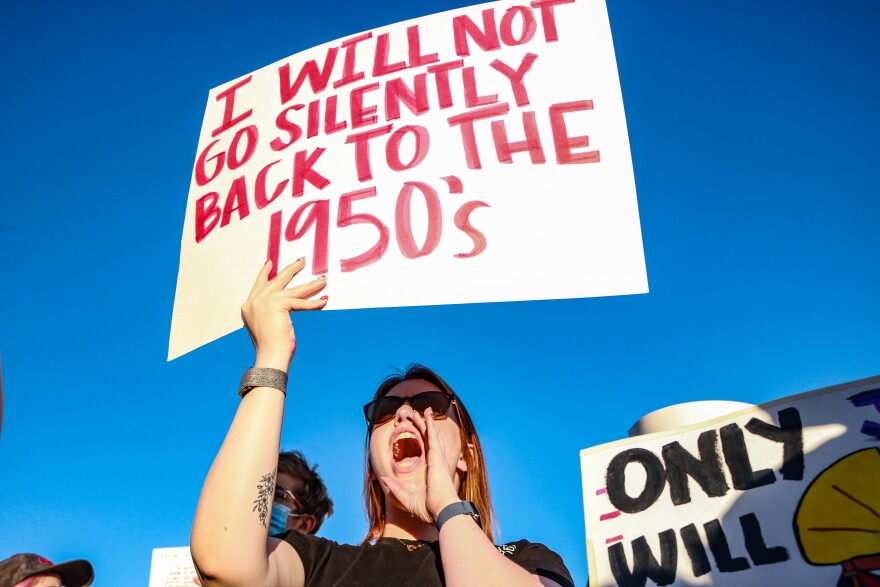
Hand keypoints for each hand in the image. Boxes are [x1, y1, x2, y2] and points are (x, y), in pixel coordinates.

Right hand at [240, 259, 327, 370]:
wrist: (270, 356)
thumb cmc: (270, 347)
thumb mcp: (265, 325)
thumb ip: (268, 312)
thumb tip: (285, 305)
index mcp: (248, 307)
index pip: (259, 285)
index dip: (265, 274)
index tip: (270, 263)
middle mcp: (254, 302)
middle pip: (276, 281)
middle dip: (290, 270)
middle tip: (301, 261)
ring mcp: (264, 302)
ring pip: (292, 290)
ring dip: (310, 285)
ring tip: (322, 279)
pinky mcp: (277, 305)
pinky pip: (300, 302)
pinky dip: (313, 303)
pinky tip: (323, 300)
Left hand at [381, 408, 460, 523]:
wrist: (441, 511)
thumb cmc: (429, 509)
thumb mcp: (407, 498)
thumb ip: (395, 488)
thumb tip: (383, 478)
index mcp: (432, 472)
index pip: (427, 451)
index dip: (424, 440)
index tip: (419, 431)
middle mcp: (436, 463)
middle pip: (430, 439)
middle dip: (425, 427)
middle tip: (420, 416)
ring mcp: (437, 458)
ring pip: (431, 434)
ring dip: (427, 421)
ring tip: (424, 410)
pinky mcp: (436, 456)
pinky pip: (432, 435)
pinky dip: (429, 423)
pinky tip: (426, 414)